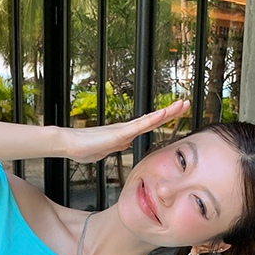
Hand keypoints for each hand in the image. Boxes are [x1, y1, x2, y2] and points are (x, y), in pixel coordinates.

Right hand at [63, 99, 190, 164]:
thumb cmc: (82, 148)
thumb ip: (116, 146)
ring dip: (167, 112)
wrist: (68, 144)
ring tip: (182, 104)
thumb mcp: (105, 150)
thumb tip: (124, 144)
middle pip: (154, 118)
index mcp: (125, 133)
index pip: (149, 124)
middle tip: (186, 103)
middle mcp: (127, 128)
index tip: (176, 112)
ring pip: (151, 119)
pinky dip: (153, 120)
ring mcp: (124, 129)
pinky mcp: (119, 133)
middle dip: (171, 111)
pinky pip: (140, 125)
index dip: (163, 118)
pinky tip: (164, 114)